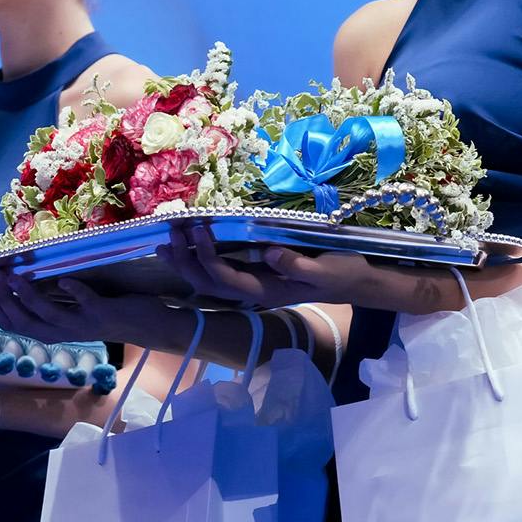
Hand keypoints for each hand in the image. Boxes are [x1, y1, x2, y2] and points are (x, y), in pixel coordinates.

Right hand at [0, 267, 175, 347]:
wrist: (147, 325)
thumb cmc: (104, 312)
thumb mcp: (71, 311)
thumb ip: (49, 302)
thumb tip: (21, 280)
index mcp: (50, 332)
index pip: (10, 323)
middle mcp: (62, 333)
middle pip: (22, 322)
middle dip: (3, 299)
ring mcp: (82, 325)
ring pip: (47, 316)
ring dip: (28, 297)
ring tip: (14, 277)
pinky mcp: (102, 314)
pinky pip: (85, 304)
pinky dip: (73, 292)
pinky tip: (63, 280)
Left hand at [161, 225, 384, 308]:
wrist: (355, 282)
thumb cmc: (342, 273)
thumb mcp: (326, 269)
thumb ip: (297, 265)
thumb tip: (268, 252)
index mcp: (267, 291)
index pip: (226, 279)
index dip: (208, 257)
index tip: (198, 229)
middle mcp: (253, 292)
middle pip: (208, 284)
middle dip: (186, 261)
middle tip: (170, 234)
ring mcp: (252, 285)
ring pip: (209, 280)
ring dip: (186, 262)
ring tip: (166, 242)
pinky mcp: (255, 274)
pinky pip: (219, 272)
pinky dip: (200, 259)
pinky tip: (190, 245)